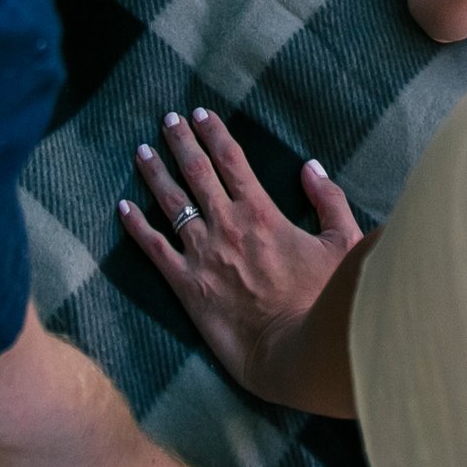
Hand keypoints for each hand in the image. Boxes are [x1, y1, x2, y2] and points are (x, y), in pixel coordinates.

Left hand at [121, 109, 361, 402]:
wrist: (294, 351)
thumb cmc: (323, 300)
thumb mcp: (344, 243)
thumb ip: (329, 201)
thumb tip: (311, 167)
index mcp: (262, 212)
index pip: (231, 160)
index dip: (214, 133)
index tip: (201, 114)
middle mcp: (227, 225)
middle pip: (196, 172)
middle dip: (180, 142)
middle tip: (167, 120)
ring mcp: (202, 255)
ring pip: (171, 203)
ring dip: (155, 174)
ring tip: (142, 151)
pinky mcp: (185, 285)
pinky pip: (153, 248)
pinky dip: (135, 225)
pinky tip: (122, 207)